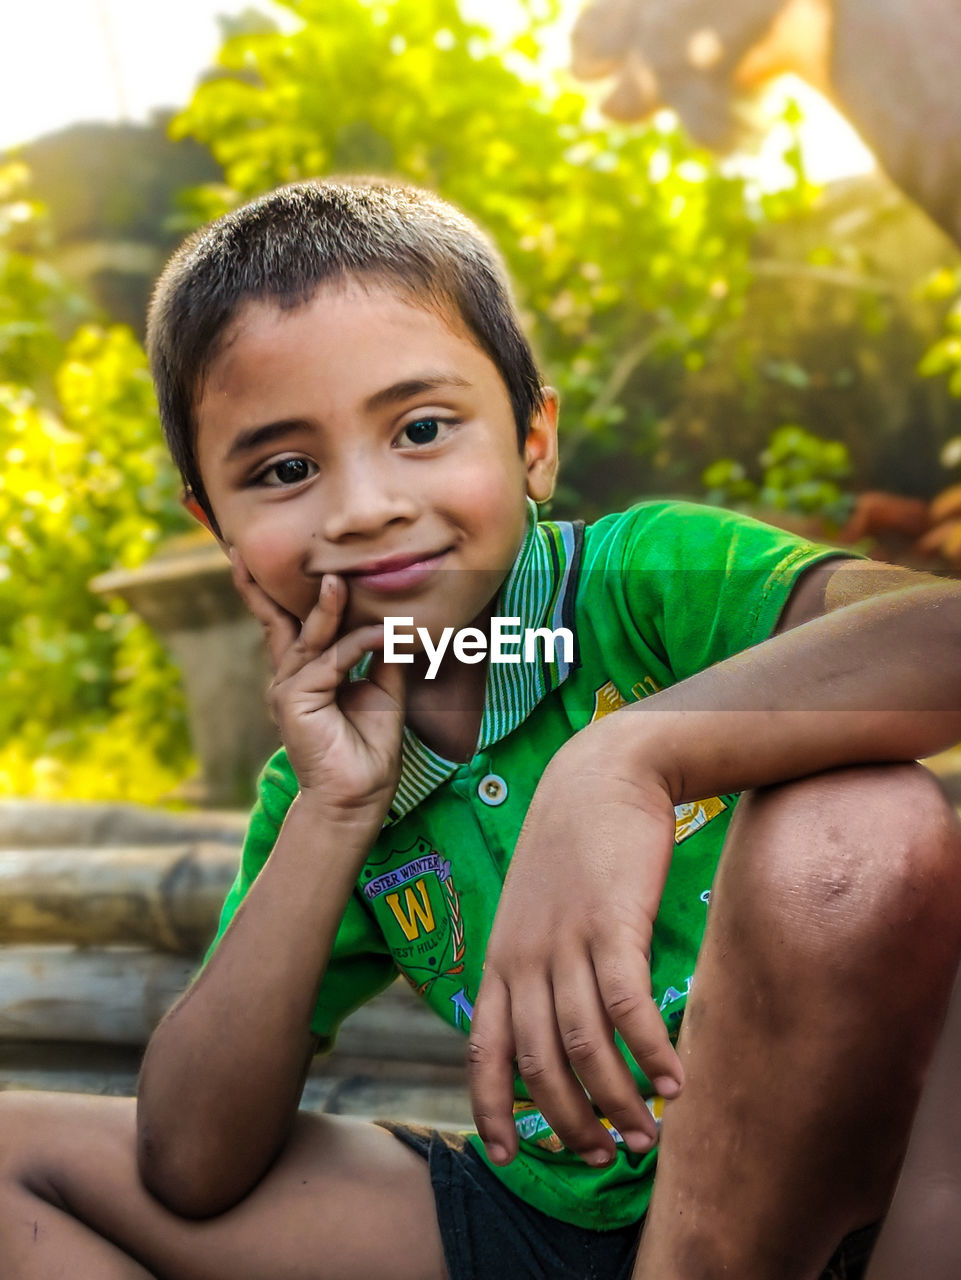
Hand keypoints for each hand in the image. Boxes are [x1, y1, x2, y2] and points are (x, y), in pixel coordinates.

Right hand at [231, 552, 404, 825]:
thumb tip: (392, 622)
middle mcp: (290, 678)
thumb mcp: (382, 690)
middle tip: (244, 552)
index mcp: (305, 675)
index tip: (255, 563)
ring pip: (310, 637)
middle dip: (260, 587)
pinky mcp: (296, 699)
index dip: (274, 595)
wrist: (358, 797)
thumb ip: (380, 656)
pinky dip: (359, 644)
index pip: (287, 626)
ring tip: (339, 580)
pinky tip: (384, 635)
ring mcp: (289, 689)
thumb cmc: (368, 748)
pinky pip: (331, 660)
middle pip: (276, 623)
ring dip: (327, 607)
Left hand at [468, 727, 682, 1166]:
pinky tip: (679, 1082)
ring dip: (618, 1101)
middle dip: (571, 1123)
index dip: (491, 1110)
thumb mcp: (534, 907)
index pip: (483, 1052)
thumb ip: (534, 962)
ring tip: (648, 1137)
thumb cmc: (573, 847)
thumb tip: (552, 1024)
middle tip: (606, 1157)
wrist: (603, 773)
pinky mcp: (612, 922)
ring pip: (584, 1046)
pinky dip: (652, 1053)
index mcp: (499, 958)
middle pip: (538, 1065)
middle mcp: (524, 956)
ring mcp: (566, 940)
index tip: (507, 1157)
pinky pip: (629, 1007)